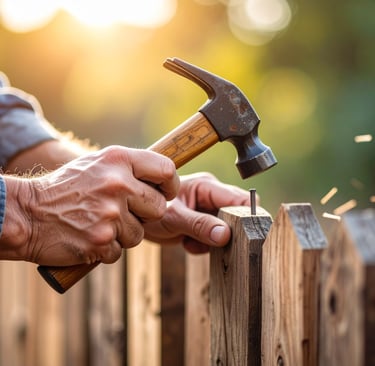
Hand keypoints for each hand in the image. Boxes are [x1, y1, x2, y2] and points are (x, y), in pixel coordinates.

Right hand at [0, 146, 178, 264]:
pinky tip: (88, 236)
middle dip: (145, 215)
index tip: (167, 193)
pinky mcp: (101, 240)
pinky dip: (106, 249)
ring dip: (122, 234)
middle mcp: (118, 184)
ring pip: (139, 234)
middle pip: (159, 208)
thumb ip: (129, 169)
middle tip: (123, 213)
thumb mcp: (97, 165)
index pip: (166, 169)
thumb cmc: (67, 189)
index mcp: (118, 160)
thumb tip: (163, 180)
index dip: (171, 185)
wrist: (28, 213)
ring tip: (97, 223)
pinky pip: (119, 251)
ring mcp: (110, 213)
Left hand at [144, 173, 252, 253]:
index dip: (247, 216)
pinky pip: (216, 239)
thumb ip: (199, 225)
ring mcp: (209, 210)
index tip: (245, 235)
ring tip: (191, 240)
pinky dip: (205, 246)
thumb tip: (225, 234)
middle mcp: (212, 196)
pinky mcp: (205, 223)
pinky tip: (187, 243)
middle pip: (238, 214)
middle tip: (212, 242)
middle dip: (229, 232)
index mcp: (207, 186)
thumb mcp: (174, 218)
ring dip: (213, 241)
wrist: (137, 219)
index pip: (240, 200)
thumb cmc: (150, 211)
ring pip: (228, 230)